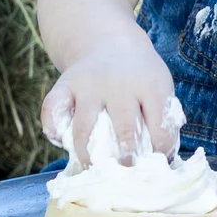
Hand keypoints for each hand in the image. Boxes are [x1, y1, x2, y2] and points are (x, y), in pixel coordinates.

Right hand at [41, 35, 181, 164]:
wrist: (109, 42)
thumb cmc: (139, 77)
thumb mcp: (160, 87)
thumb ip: (164, 119)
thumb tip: (164, 160)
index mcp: (150, 86)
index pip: (159, 126)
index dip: (159, 151)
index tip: (155, 164)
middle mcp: (119, 85)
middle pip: (123, 128)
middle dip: (126, 158)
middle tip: (125, 173)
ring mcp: (88, 85)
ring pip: (84, 128)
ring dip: (88, 154)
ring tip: (93, 168)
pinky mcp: (64, 85)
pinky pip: (52, 112)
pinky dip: (53, 132)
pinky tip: (63, 142)